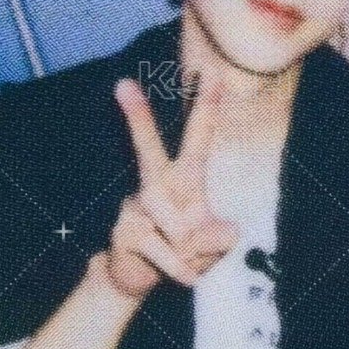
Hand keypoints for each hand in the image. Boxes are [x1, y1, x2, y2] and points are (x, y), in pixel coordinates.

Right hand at [105, 75, 237, 299]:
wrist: (134, 278)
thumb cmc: (179, 250)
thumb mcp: (209, 246)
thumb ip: (219, 237)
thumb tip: (228, 231)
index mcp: (182, 179)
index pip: (197, 139)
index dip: (204, 106)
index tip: (208, 71)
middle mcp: (156, 186)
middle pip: (148, 151)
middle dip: (137, 120)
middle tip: (120, 84)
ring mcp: (135, 208)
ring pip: (177, 225)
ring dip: (193, 251)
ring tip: (192, 261)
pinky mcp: (126, 234)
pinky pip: (169, 254)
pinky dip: (184, 270)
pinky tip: (184, 275)